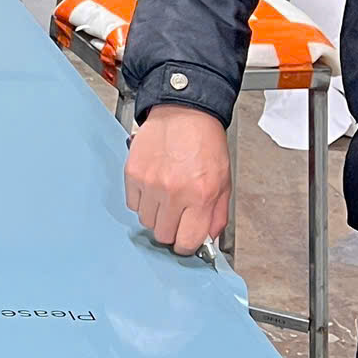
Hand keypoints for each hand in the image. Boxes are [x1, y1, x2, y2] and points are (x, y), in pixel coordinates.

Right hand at [123, 103, 231, 255]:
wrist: (184, 111)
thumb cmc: (205, 142)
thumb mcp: (224, 180)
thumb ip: (217, 214)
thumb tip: (207, 238)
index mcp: (201, 196)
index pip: (187, 242)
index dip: (187, 245)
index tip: (186, 241)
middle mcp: (174, 193)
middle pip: (163, 235)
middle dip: (171, 230)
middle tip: (177, 215)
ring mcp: (151, 184)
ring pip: (146, 222)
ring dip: (156, 215)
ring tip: (165, 196)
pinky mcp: (133, 174)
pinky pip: (133, 204)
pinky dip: (142, 200)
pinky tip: (153, 185)